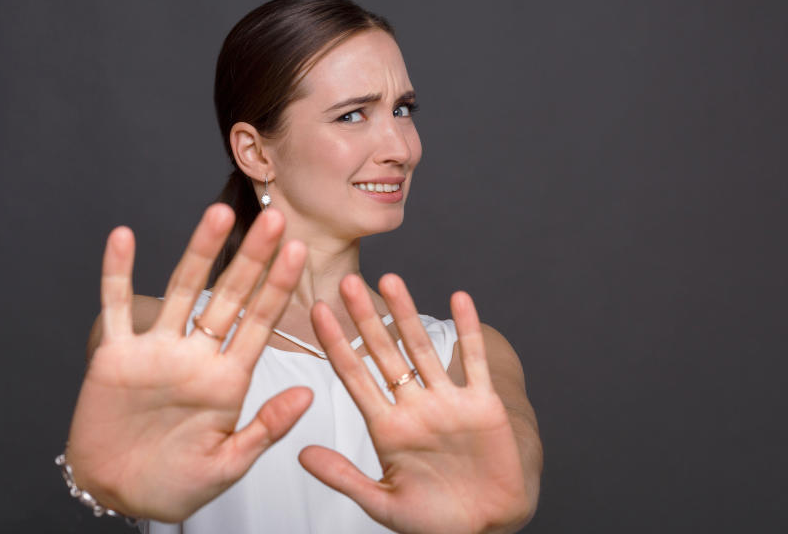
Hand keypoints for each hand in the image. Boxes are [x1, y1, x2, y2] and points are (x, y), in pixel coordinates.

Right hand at [65, 204, 310, 521]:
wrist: (117, 494)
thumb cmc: (175, 484)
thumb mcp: (227, 464)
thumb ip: (266, 428)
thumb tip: (308, 393)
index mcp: (227, 380)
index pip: (260, 323)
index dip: (278, 287)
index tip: (299, 252)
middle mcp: (196, 356)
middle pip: (229, 296)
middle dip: (252, 258)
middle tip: (275, 218)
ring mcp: (156, 351)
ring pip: (180, 291)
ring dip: (199, 251)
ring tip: (219, 213)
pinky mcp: (115, 356)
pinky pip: (116, 307)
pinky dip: (117, 273)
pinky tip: (124, 237)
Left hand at [300, 274, 530, 533]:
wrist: (486, 528)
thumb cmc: (434, 521)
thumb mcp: (383, 503)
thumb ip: (344, 478)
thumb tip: (301, 454)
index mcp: (386, 427)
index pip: (353, 376)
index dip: (336, 343)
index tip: (316, 311)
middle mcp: (414, 407)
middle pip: (384, 353)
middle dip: (365, 318)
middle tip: (345, 282)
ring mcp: (448, 402)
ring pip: (423, 349)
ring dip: (408, 314)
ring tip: (392, 279)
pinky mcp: (483, 405)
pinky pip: (473, 362)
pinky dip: (468, 331)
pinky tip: (460, 299)